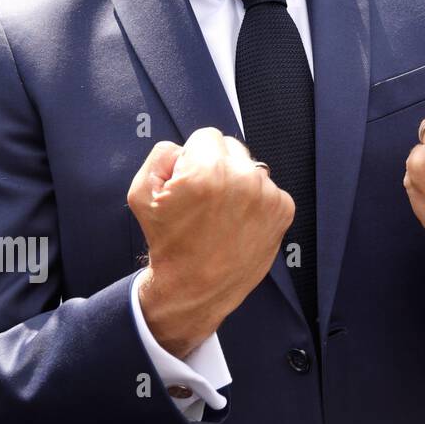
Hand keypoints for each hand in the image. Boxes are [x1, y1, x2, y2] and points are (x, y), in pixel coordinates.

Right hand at [129, 128, 293, 359]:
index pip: (207, 136)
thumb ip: (160, 156)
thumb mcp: (141, 194)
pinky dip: (256, 200)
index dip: (193, 158)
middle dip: (217, 165)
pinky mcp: (283, 209)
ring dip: (238, 183)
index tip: (189, 181)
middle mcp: (244, 179)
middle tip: (204, 199)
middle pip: (232, 148)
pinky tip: (239, 222)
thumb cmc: (169, 243)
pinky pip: (268, 189)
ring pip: (251, 168)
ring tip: (222, 214)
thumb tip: (183, 148)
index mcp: (208, 171)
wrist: (195, 287)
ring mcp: (268, 195)